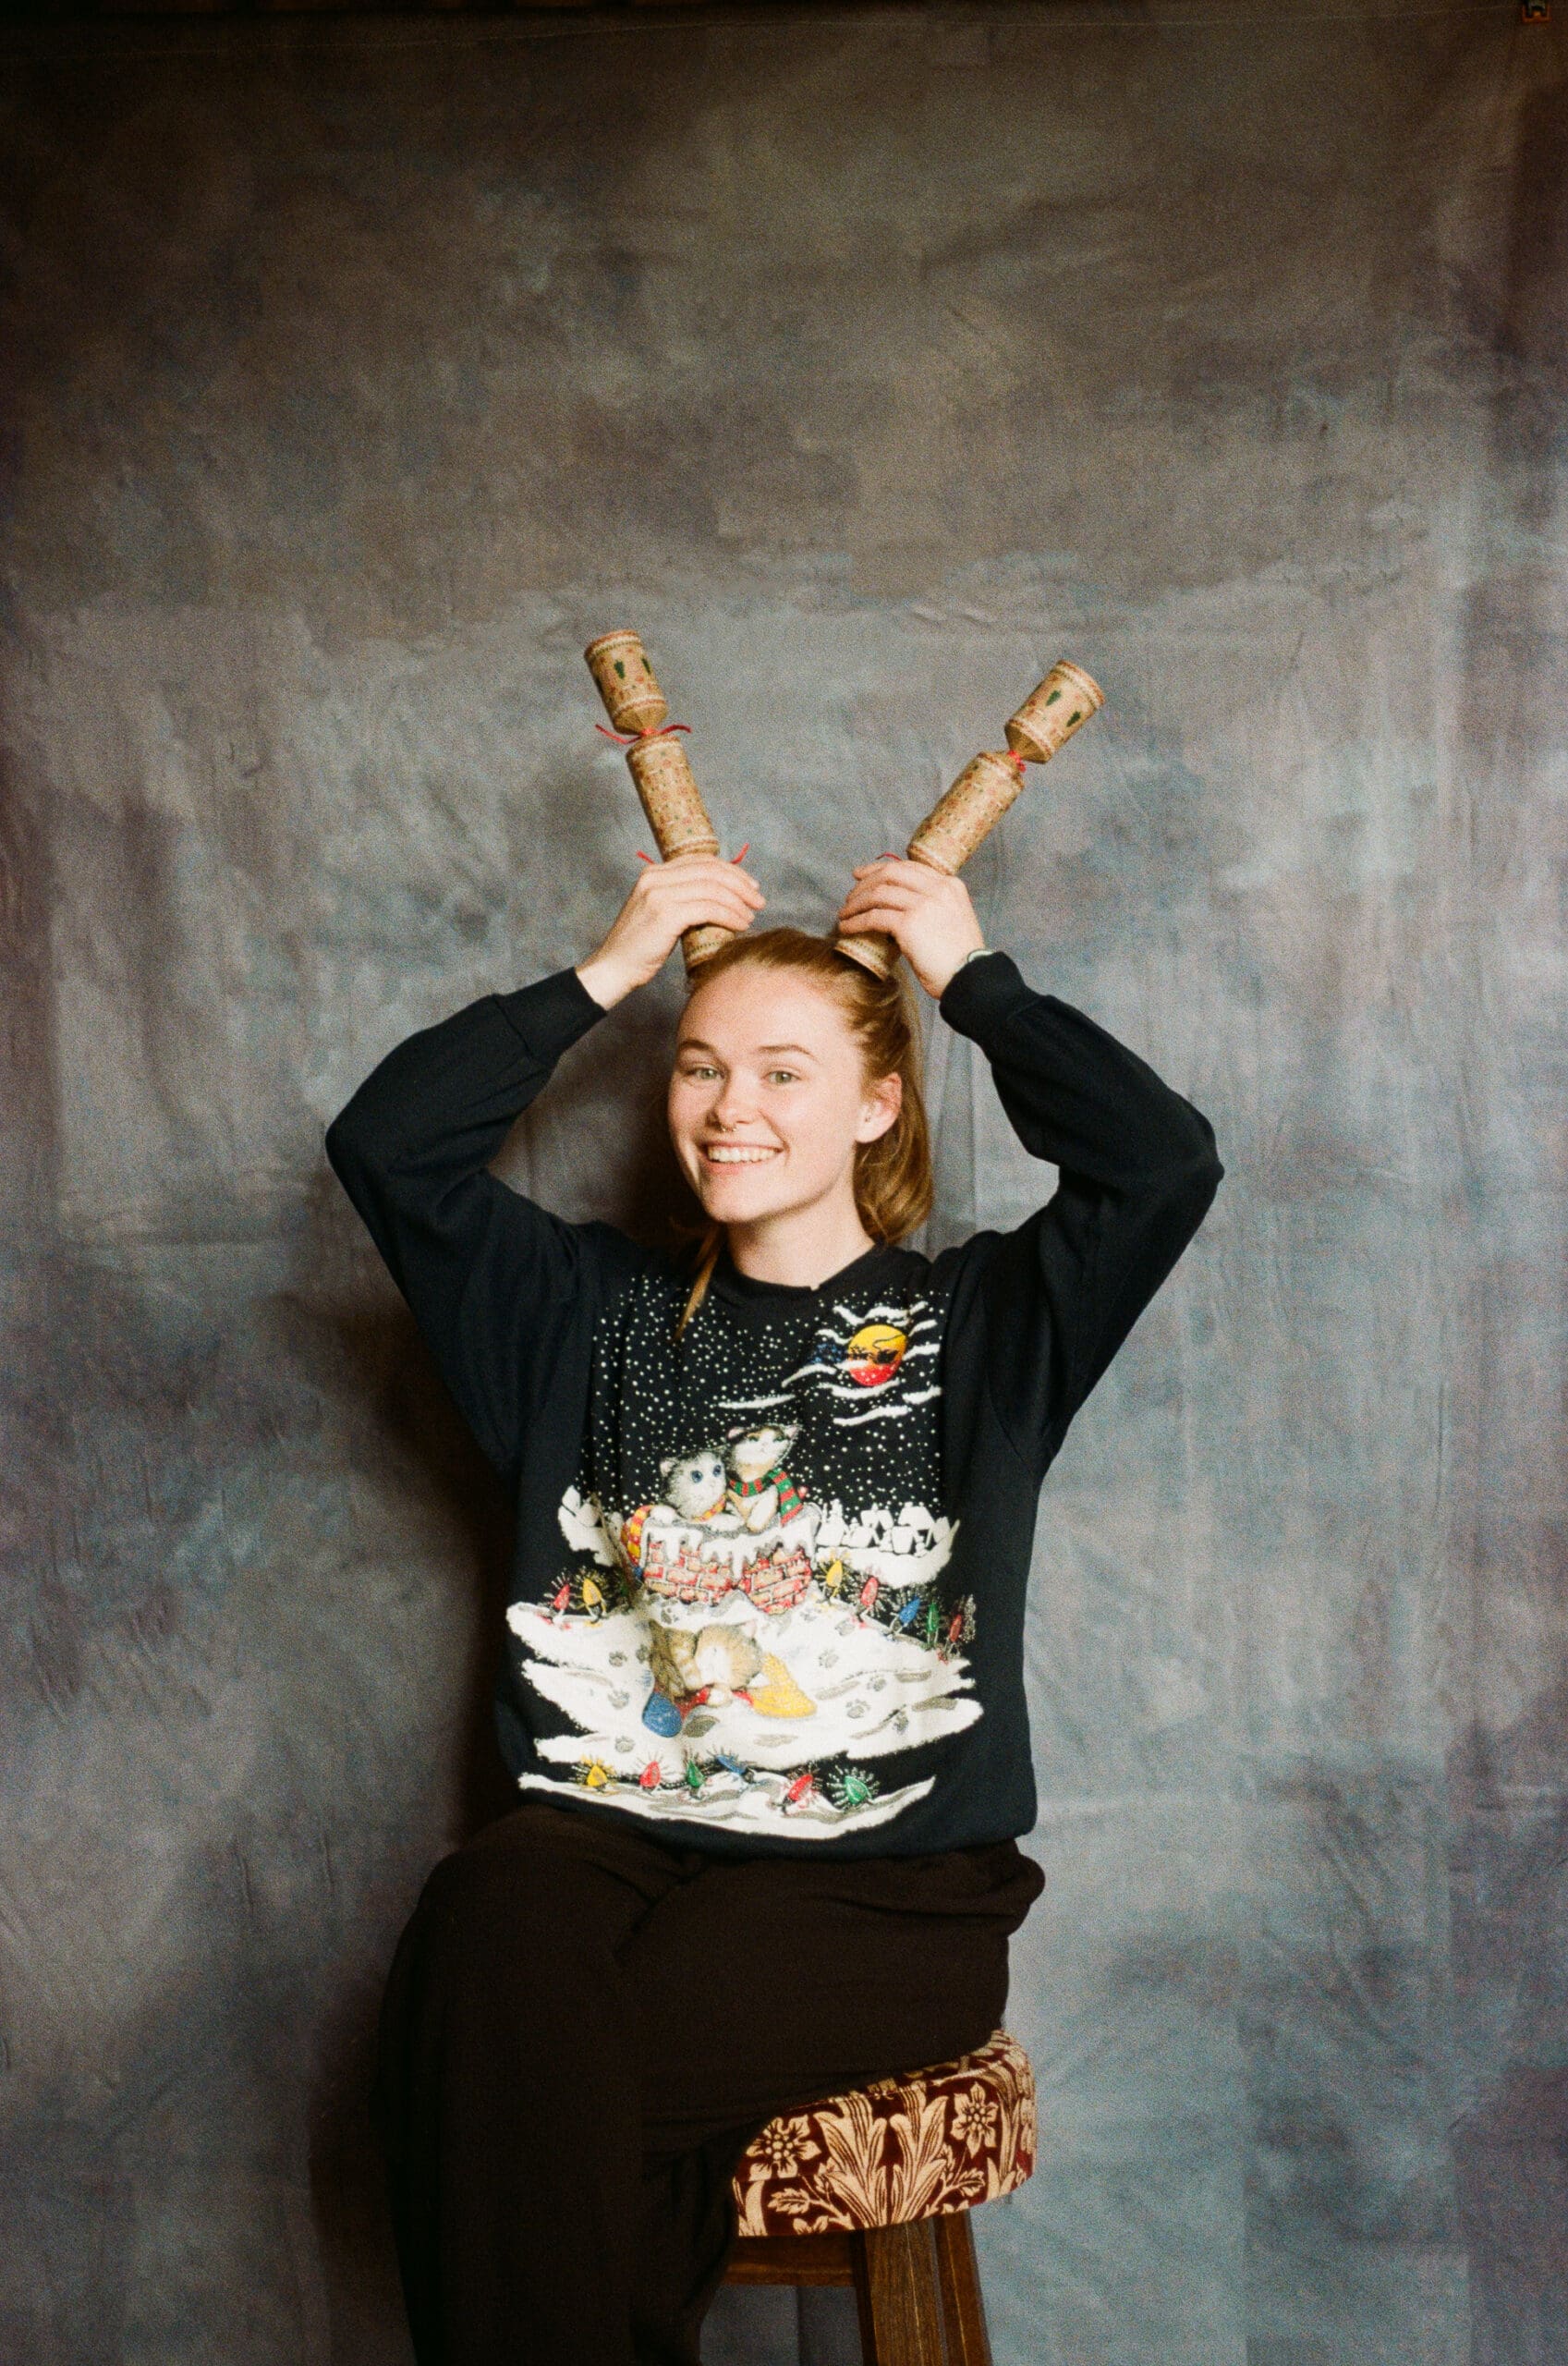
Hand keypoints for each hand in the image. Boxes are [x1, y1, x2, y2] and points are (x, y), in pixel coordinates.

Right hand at [575, 855, 764, 1007]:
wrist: (614, 968)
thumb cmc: (639, 948)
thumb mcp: (659, 913)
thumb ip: (682, 899)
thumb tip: (721, 899)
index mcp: (653, 872)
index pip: (702, 861)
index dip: (731, 871)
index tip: (750, 886)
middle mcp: (655, 877)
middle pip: (711, 871)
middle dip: (741, 884)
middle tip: (759, 901)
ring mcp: (659, 894)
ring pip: (713, 889)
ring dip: (738, 903)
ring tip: (751, 917)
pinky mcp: (665, 914)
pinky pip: (709, 908)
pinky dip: (730, 916)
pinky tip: (740, 925)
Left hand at [834, 857, 983, 997]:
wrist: (971, 977)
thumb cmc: (960, 958)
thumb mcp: (953, 919)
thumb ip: (933, 906)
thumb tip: (900, 908)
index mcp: (950, 885)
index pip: (909, 867)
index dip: (880, 868)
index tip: (862, 875)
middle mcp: (937, 889)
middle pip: (891, 873)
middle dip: (865, 882)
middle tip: (850, 896)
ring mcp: (923, 905)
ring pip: (879, 893)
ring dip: (856, 903)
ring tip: (844, 914)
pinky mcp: (909, 924)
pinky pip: (874, 917)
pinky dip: (856, 922)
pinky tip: (846, 928)